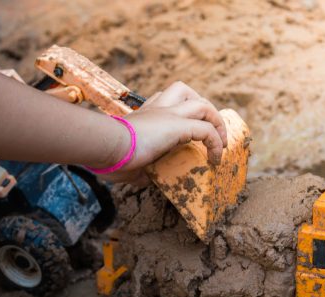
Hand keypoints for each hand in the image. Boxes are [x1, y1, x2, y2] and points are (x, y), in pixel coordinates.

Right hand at [101, 81, 227, 185]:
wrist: (104, 146)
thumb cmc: (109, 156)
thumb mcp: (127, 162)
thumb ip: (139, 167)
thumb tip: (145, 178)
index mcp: (143, 115)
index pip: (163, 98)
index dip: (179, 108)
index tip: (185, 129)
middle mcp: (157, 110)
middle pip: (185, 91)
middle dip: (202, 108)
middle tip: (209, 131)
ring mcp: (168, 115)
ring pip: (202, 104)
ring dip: (216, 121)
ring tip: (220, 143)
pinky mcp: (177, 126)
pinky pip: (207, 130)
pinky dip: (216, 142)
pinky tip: (215, 158)